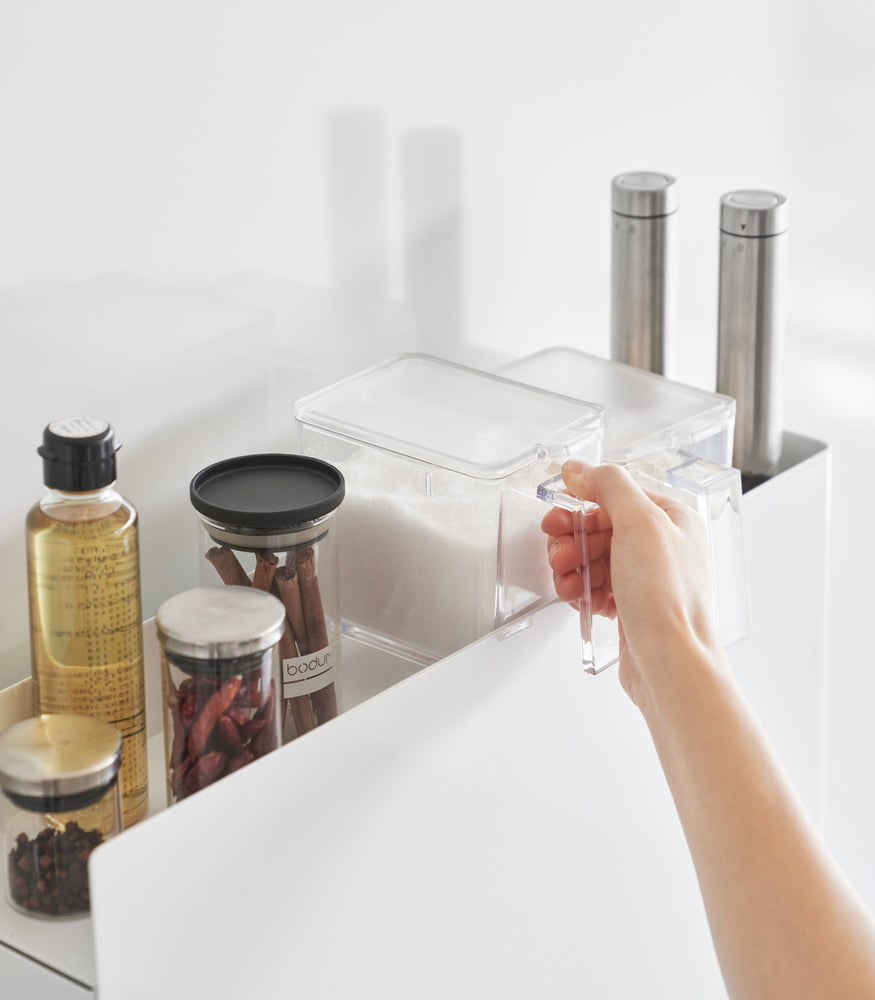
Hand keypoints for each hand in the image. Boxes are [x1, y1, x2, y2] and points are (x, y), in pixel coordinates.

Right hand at [541, 460, 721, 705]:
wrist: (671, 663)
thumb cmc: (668, 599)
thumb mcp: (640, 522)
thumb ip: (609, 485)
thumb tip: (580, 468)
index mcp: (672, 519)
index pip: (617, 496)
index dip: (582, 506)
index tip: (557, 517)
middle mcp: (662, 547)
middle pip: (600, 528)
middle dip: (572, 540)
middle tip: (559, 552)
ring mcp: (646, 579)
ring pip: (593, 559)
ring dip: (572, 567)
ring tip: (568, 580)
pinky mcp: (631, 607)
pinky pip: (595, 587)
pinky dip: (580, 590)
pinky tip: (577, 597)